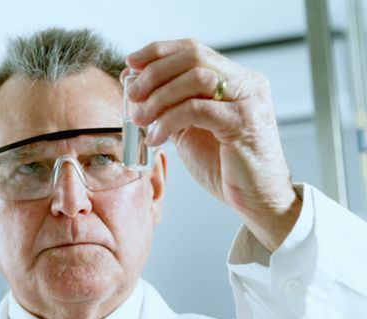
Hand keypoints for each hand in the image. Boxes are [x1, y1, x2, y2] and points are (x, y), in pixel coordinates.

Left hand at [123, 39, 301, 251]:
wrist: (258, 200)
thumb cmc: (225, 166)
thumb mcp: (189, 129)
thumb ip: (168, 106)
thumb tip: (133, 84)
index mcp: (234, 78)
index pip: (192, 49)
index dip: (158, 52)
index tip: (130, 64)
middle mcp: (246, 82)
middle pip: (193, 57)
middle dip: (154, 73)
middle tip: (132, 95)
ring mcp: (249, 100)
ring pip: (196, 78)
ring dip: (159, 97)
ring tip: (140, 119)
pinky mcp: (245, 123)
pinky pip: (198, 109)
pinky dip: (170, 120)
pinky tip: (156, 137)